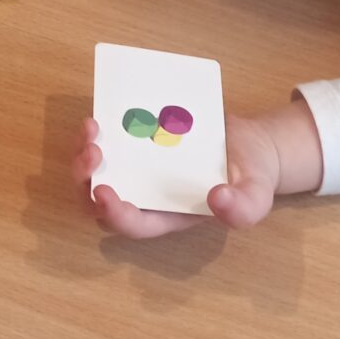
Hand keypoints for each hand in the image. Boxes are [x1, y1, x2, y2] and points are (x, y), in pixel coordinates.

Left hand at [73, 108, 311, 237]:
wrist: (249, 145)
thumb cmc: (251, 177)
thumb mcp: (257, 196)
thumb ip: (243, 208)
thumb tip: (217, 199)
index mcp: (168, 216)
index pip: (133, 224)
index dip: (114, 213)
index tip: (104, 192)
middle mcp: (145, 197)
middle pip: (99, 202)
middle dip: (85, 181)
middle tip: (93, 152)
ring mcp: (137, 171)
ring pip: (95, 172)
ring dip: (83, 155)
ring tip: (92, 126)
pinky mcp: (135, 147)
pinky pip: (107, 144)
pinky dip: (98, 133)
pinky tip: (102, 114)